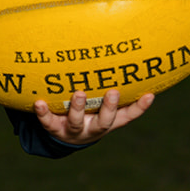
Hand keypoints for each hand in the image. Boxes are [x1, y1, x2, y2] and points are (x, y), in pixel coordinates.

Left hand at [34, 88, 154, 144]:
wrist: (65, 136)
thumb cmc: (88, 113)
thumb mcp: (101, 105)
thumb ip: (112, 88)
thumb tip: (127, 54)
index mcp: (108, 122)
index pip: (128, 116)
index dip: (140, 107)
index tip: (150, 94)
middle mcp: (93, 127)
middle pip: (104, 121)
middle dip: (109, 107)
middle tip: (112, 92)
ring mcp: (74, 130)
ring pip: (77, 122)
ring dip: (78, 108)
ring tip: (79, 93)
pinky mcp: (54, 129)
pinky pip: (48, 122)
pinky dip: (43, 113)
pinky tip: (39, 102)